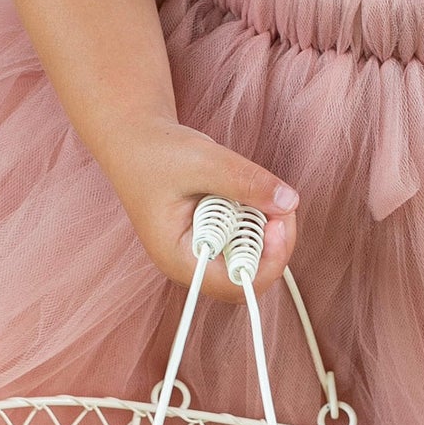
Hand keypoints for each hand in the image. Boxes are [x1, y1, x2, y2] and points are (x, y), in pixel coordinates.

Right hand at [95, 117, 299, 302]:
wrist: (135, 140)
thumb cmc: (154, 152)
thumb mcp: (202, 160)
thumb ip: (245, 182)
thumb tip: (288, 202)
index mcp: (179, 257)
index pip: (236, 285)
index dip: (267, 261)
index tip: (278, 222)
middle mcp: (192, 263)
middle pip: (249, 274)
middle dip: (272, 239)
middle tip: (276, 199)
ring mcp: (203, 252)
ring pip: (251, 256)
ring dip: (264, 225)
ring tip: (252, 189)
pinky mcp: (213, 237)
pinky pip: (245, 238)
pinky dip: (254, 217)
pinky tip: (243, 193)